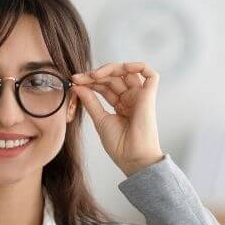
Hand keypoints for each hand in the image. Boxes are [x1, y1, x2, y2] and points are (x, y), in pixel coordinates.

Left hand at [70, 61, 163, 176]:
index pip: (105, 86)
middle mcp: (131, 99)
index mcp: (121, 105)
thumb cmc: (119, 145)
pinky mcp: (149, 96)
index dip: (90, 81)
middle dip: (95, 75)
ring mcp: (140, 96)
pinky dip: (138, 66)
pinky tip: (122, 67)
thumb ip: (90, 102)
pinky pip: (150, 74)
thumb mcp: (100, 120)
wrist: (132, 158)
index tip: (74, 81)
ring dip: (110, 69)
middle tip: (78, 78)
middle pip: (114, 77)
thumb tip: (77, 85)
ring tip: (93, 75)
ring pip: (128, 72)